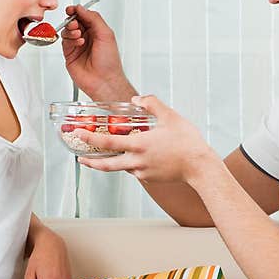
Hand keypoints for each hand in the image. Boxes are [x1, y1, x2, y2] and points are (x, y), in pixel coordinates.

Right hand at [60, 4, 136, 100]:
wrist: (104, 80)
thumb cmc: (109, 62)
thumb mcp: (106, 34)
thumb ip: (93, 18)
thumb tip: (81, 8)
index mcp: (97, 31)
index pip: (84, 16)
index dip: (77, 11)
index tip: (72, 9)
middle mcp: (87, 38)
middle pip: (74, 22)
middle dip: (73, 20)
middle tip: (75, 23)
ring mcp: (78, 46)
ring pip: (68, 31)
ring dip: (71, 30)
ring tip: (78, 35)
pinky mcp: (70, 55)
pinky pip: (65, 42)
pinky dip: (70, 40)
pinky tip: (78, 43)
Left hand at [74, 95, 218, 183]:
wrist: (200, 167)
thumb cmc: (187, 142)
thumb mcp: (170, 117)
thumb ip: (151, 104)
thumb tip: (137, 99)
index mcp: (138, 145)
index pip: (107, 143)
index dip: (89, 138)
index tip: (78, 134)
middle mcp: (137, 161)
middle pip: (106, 165)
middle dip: (91, 162)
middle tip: (81, 159)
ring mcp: (143, 172)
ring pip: (122, 168)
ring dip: (112, 162)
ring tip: (107, 156)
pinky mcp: (150, 179)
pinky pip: (135, 171)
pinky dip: (131, 164)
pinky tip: (136, 157)